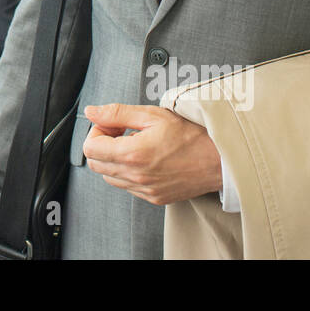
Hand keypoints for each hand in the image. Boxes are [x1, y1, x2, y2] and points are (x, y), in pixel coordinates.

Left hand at [80, 103, 221, 206]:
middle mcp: (136, 177)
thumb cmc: (190, 135)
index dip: (97, 131)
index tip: (113, 125)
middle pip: (95, 164)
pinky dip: (128, 173)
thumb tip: (91, 112)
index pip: (90, 148)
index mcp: (132, 154)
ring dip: (114, 160)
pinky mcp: (153, 198)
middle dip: (102, 145)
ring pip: (109, 177)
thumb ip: (117, 113)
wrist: (219, 160)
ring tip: (135, 145)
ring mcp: (144, 190)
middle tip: (122, 133)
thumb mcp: (153, 115)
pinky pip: (127, 187)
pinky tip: (145, 159)